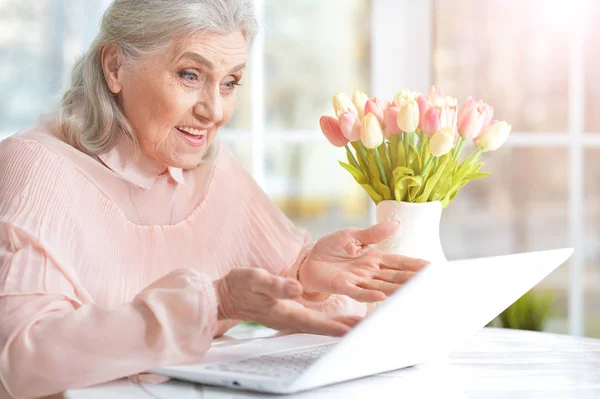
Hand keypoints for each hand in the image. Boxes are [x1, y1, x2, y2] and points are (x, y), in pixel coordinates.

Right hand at [213, 268, 361, 335]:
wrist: (224, 296)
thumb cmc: (238, 286)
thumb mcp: (255, 279)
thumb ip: (276, 285)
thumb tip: (297, 288)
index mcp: (285, 312)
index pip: (316, 322)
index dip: (337, 326)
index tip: (356, 328)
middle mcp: (289, 319)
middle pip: (321, 327)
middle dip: (344, 329)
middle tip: (367, 329)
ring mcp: (288, 318)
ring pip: (318, 325)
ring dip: (337, 326)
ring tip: (357, 326)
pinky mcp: (286, 313)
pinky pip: (311, 320)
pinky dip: (326, 320)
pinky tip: (334, 318)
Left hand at [299, 221, 428, 301]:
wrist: (308, 260)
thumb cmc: (331, 248)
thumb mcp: (353, 236)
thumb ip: (373, 234)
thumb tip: (396, 224)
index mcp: (374, 258)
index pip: (399, 262)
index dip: (415, 265)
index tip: (433, 268)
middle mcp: (370, 272)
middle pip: (395, 277)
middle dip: (413, 280)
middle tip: (432, 285)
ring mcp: (358, 281)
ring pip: (382, 286)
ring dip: (397, 290)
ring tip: (414, 292)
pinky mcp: (343, 286)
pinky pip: (359, 292)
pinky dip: (370, 294)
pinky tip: (382, 296)